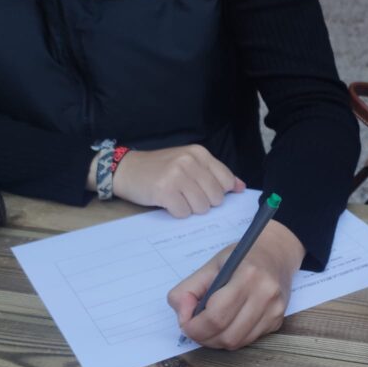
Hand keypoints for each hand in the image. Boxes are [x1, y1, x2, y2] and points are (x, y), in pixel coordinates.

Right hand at [105, 145, 245, 217]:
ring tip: (177, 198)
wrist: (126, 169)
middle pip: (216, 198)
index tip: (204, 191)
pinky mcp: (165, 190)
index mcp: (199, 153)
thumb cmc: (160, 168)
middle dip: (204, 202)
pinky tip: (167, 202)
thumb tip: (241, 187)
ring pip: (202, 207)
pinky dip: (176, 212)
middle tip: (186, 195)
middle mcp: (189, 161)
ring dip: (190, 208)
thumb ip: (215, 174)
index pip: (227, 181)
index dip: (218, 192)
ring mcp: (177, 175)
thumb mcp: (189, 163)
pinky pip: (184, 213)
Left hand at [167, 220, 305, 349]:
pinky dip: (232, 337)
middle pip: (227, 336)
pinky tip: (229, 322)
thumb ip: (187, 289)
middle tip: (195, 327)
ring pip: (237, 343)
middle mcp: (265, 294)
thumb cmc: (241, 258)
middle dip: (203, 337)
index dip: (194, 327)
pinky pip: (248, 341)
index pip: (215, 316)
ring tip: (210, 326)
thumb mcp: (210, 265)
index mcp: (247, 275)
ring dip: (217, 340)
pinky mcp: (278, 321)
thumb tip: (183, 316)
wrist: (276, 254)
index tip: (185, 322)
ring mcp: (275, 310)